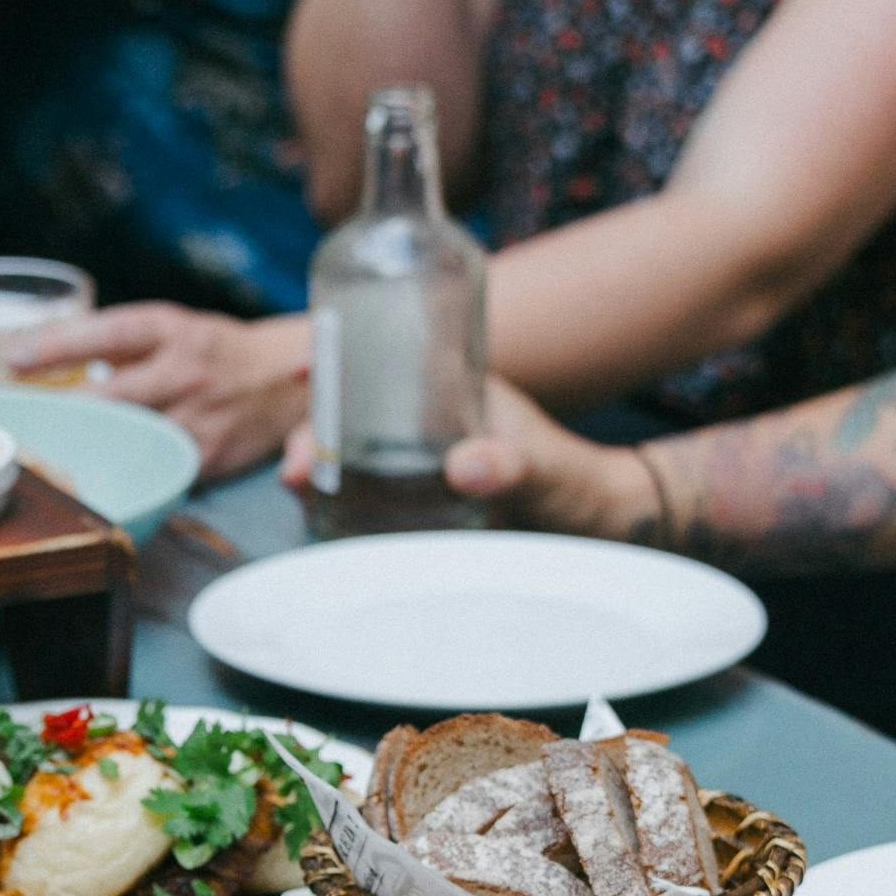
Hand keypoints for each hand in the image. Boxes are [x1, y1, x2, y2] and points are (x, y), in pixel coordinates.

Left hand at [17, 306, 310, 482]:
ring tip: (47, 454)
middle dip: (67, 412)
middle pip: (114, 396)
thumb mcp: (175, 329)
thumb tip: (46, 356)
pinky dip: (127, 473)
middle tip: (23, 421)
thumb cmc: (217, 351)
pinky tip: (97, 477)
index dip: (57, 346)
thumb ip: (122, 346)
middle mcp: (187, 371)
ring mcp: (201, 417)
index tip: (12, 360)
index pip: (109, 334)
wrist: (295, 377)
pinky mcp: (210, 457)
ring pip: (132, 439)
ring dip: (92, 447)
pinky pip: (158, 470)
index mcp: (174, 330)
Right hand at [289, 378, 659, 542]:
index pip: (382, 366)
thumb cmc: (578, 486)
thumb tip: (465, 465)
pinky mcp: (423, 507)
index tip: (305, 388)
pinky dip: (342, 507)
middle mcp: (429, 424)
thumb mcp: (547, 471)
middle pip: (353, 418)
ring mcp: (422, 466)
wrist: (601, 530)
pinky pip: (370, 500)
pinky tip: (321, 522)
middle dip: (310, 437)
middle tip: (294, 471)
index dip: (334, 375)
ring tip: (300, 492)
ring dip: (319, 472)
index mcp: (453, 391)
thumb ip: (513, 466)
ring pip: (354, 460)